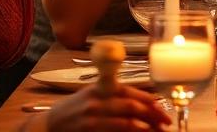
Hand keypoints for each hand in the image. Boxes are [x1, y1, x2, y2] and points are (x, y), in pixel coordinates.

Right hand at [44, 84, 170, 130]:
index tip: (163, 108)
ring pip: (125, 124)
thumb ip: (117, 94)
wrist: (49, 126)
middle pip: (131, 107)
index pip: (130, 92)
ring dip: (145, 129)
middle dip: (152, 115)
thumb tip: (149, 102)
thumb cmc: (76, 107)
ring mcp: (92, 120)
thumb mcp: (95, 93)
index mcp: (101, 88)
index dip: (149, 100)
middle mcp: (97, 102)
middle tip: (167, 122)